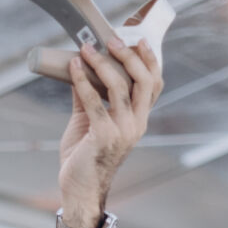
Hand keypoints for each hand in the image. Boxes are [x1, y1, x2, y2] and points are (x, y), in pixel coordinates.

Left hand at [57, 38, 162, 227]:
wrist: (78, 188)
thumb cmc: (84, 155)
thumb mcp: (89, 120)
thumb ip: (88, 95)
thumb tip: (80, 65)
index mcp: (139, 119)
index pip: (154, 84)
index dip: (150, 60)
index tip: (139, 39)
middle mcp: (136, 124)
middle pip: (144, 81)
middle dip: (129, 56)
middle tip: (111, 40)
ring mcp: (123, 131)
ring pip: (119, 86)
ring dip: (101, 63)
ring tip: (86, 49)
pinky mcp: (104, 136)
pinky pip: (93, 101)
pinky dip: (82, 80)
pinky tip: (73, 67)